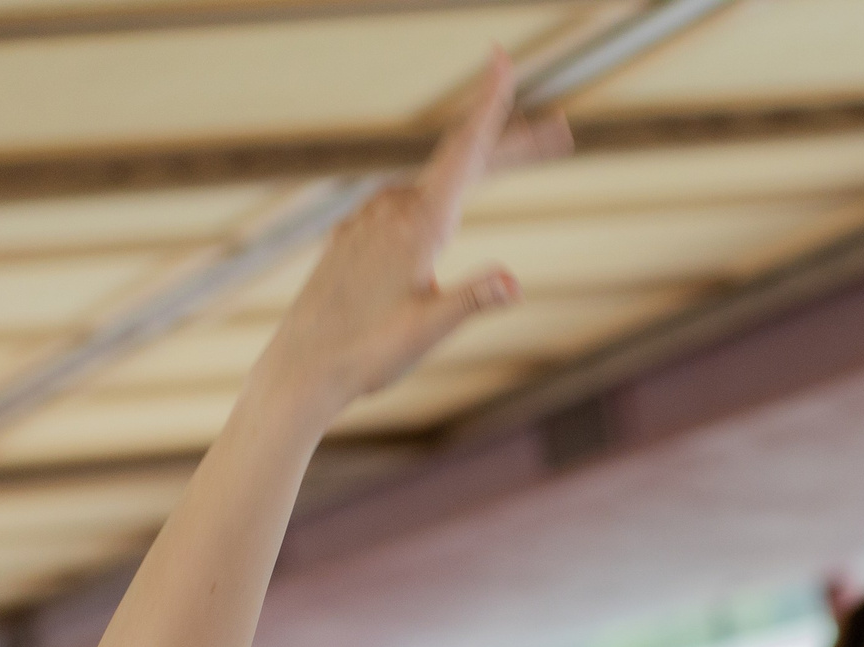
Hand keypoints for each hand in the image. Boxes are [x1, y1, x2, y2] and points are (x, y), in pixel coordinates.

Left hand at [259, 51, 570, 422]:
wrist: (302, 369)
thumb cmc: (367, 355)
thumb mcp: (428, 331)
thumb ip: (473, 300)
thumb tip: (513, 282)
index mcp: (418, 223)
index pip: (464, 153)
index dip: (488, 105)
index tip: (501, 59)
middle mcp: (392, 210)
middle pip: (462, 162)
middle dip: (514, 143)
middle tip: (562, 133)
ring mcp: (370, 220)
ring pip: (436, 184)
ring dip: (479, 172)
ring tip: (518, 164)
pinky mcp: (356, 236)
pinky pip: (407, 204)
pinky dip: (439, 198)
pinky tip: (445, 212)